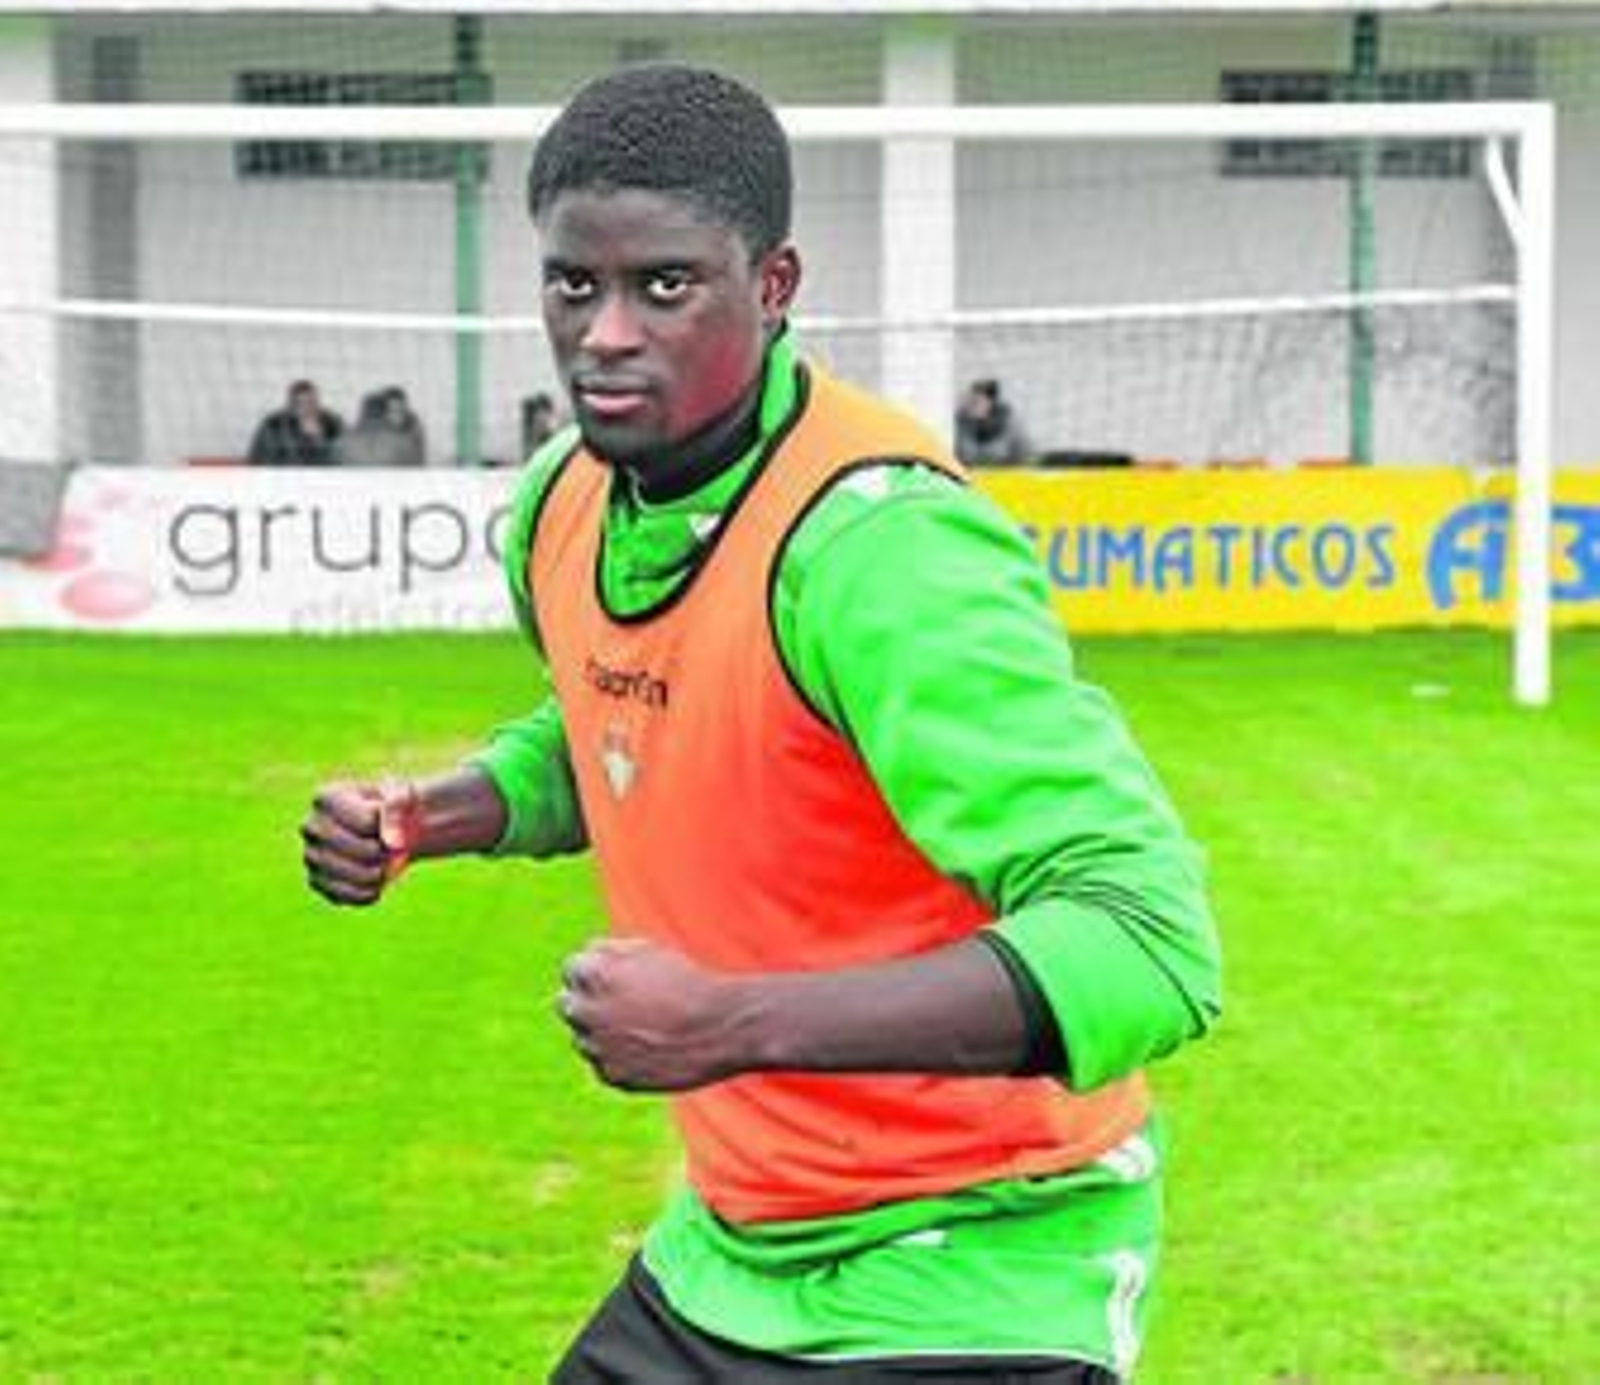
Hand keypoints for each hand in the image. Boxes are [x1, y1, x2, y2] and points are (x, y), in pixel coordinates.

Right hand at [301, 778, 420, 905]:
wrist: (387, 830)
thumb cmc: (393, 808)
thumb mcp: (402, 794)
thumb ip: (398, 807)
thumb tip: (393, 842)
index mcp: (326, 798)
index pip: (368, 823)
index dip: (389, 826)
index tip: (388, 820)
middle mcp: (311, 826)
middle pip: (363, 851)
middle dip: (386, 851)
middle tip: (389, 846)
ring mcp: (310, 856)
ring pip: (356, 876)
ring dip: (381, 873)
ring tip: (384, 862)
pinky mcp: (316, 882)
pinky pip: (347, 897)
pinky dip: (371, 892)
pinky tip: (376, 880)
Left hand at [557, 939, 745, 1092]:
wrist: (719, 1028)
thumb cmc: (687, 983)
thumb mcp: (648, 951)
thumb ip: (609, 952)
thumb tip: (587, 957)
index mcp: (593, 975)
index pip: (572, 968)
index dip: (595, 971)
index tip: (617, 977)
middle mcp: (586, 1012)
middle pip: (567, 1004)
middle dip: (588, 1002)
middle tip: (623, 1003)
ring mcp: (596, 1047)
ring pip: (584, 1038)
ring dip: (602, 1032)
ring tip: (644, 1027)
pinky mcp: (611, 1076)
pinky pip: (604, 1064)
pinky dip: (620, 1058)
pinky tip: (650, 1049)